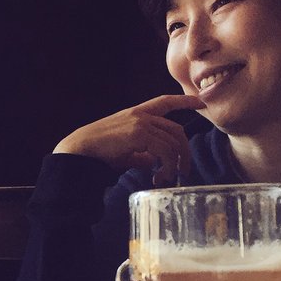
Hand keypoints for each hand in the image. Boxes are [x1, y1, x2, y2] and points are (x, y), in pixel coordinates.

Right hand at [53, 94, 204, 185]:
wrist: (80, 150)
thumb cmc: (98, 152)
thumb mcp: (124, 150)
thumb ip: (141, 154)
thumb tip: (154, 163)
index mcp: (136, 114)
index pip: (165, 102)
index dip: (184, 101)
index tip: (200, 102)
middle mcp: (141, 115)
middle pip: (176, 130)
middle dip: (184, 152)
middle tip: (184, 171)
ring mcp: (141, 123)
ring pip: (173, 142)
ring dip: (175, 163)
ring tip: (167, 179)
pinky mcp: (140, 133)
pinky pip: (165, 151)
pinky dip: (167, 166)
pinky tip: (159, 178)